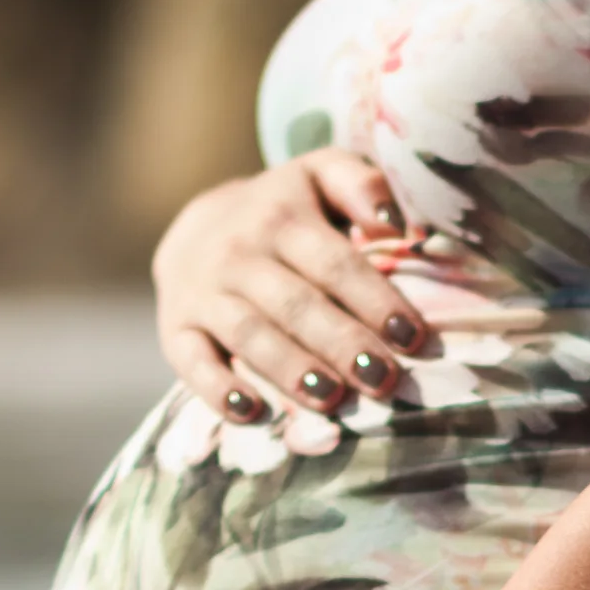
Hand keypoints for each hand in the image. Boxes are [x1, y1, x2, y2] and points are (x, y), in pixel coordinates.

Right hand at [152, 149, 431, 426]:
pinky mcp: (177, 328)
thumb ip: (362, 185)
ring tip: (330, 398)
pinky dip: (217, 387)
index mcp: (283, 215)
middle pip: (296, 304)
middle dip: (341, 342)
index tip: (412, 336)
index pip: (335, 263)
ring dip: (290, 369)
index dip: (374, 299)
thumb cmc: (284, 212)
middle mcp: (239, 252)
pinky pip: (192, 360)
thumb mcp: (320, 177)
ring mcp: (205, 293)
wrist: (197, 229)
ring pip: (250, 334)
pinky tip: (249, 411)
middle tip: (383, 378)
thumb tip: (400, 225)